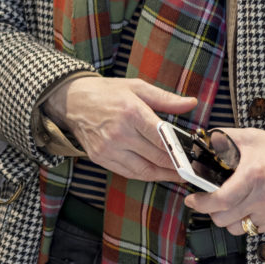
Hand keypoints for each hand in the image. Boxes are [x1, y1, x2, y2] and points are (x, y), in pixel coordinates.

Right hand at [42, 75, 196, 182]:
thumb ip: (166, 99)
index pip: (163, 139)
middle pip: (157, 157)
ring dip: (164, 175)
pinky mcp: (99, 158)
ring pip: (144, 170)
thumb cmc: (105, 92)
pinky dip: (146, 175)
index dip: (182, 151)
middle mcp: (119, 133)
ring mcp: (108, 148)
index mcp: (131, 112)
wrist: (70, 101)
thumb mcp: (136, 88)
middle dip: (178, 165)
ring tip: (179, 175)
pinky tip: (157, 173)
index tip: (195, 157)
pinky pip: (129, 173)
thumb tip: (191, 103)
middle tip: (193, 168)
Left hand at [186, 128, 264, 234]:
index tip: (192, 200)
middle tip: (210, 200)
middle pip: (224, 219)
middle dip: (211, 210)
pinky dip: (245, 222)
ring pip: (237, 229)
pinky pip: (254, 230)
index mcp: (253, 176)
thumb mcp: (248, 137)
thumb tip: (200, 143)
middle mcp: (264, 197)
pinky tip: (246, 207)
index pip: (220, 200)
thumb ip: (221, 139)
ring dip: (228, 219)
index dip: (201, 204)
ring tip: (229, 205)